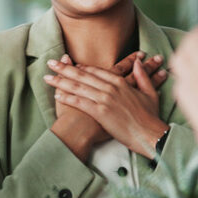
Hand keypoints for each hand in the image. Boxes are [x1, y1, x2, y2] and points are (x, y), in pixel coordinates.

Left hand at [45, 56, 167, 155]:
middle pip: (82, 76)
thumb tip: (138, 62)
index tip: (68, 63)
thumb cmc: (150, 117)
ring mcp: (104, 99)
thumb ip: (142, 76)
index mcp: (120, 82)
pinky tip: (56, 95)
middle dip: (64, 68)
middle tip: (50, 63)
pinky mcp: (100, 112)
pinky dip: (67, 98)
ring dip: (60, 81)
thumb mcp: (150, 93)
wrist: (150, 135)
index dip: (80, 67)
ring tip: (47, 77)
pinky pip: (79, 103)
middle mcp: (110, 88)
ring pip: (78, 87)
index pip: (96, 71)